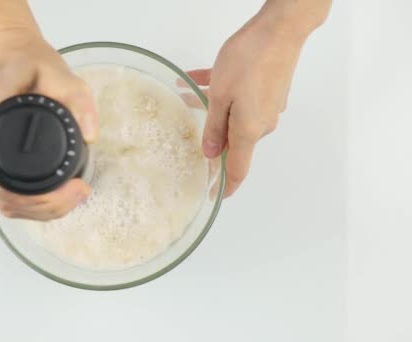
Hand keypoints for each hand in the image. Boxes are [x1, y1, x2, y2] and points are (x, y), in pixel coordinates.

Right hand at [0, 32, 98, 220]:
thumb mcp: (58, 71)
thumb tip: (90, 133)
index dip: (37, 197)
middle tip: (78, 195)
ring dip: (35, 209)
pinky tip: (49, 198)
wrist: (3, 52)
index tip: (70, 190)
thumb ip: (77, 98)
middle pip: (0, 195)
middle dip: (43, 207)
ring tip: (69, 198)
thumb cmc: (23, 61)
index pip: (0, 177)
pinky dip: (24, 202)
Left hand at [194, 4, 319, 197]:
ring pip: (234, 115)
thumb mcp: (220, 95)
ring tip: (188, 93)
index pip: (237, 170)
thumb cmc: (249, 60)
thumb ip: (214, 128)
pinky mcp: (270, 91)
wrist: (281, 29)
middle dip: (211, 137)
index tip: (213, 195)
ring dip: (213, 109)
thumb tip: (212, 154)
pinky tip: (200, 78)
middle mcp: (262, 124)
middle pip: (234, 141)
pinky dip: (223, 94)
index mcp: (249, 130)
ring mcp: (268, 107)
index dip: (225, 186)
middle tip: (188, 128)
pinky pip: (241, 99)